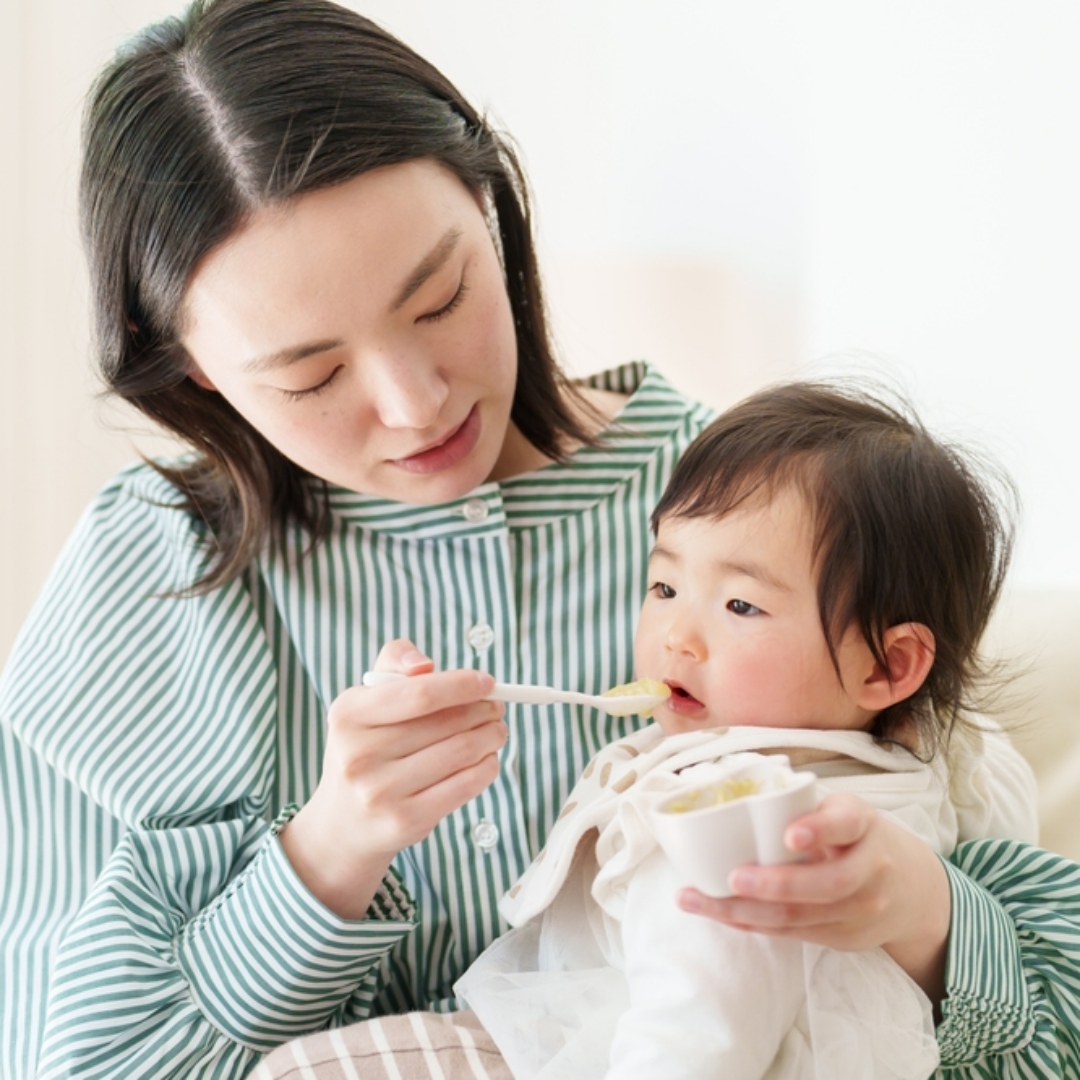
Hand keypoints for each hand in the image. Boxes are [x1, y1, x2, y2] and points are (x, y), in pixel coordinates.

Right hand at [279, 640, 505, 918]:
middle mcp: (358, 754)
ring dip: (491, 736)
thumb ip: (394, 664)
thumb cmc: (366, 747)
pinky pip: (464, 786)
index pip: (419, 693)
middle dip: (483, 710)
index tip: (488, 682)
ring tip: (496, 730)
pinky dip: (487, 767)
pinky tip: (488, 759)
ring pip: (462, 752)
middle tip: (497, 706)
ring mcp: (380, 792)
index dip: (462, 685)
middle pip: (447, 723)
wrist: (342, 823)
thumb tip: (424, 665)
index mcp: (348, 714)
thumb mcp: (365, 701)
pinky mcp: (405, 821)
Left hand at [676, 793, 950, 1002]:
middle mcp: (870, 868)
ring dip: (745, 911)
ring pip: (801, 917)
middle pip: (827, 884)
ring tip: (697, 900)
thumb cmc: (855, 837)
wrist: (911, 889)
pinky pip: (793, 934)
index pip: (846, 823)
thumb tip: (727, 791)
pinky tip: (718, 914)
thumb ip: (801, 805)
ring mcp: (862, 909)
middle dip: (776, 885)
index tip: (790, 835)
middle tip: (733, 878)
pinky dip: (752, 924)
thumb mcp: (842, 811)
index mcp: (862, 824)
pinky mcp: (846, 937)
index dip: (818, 829)